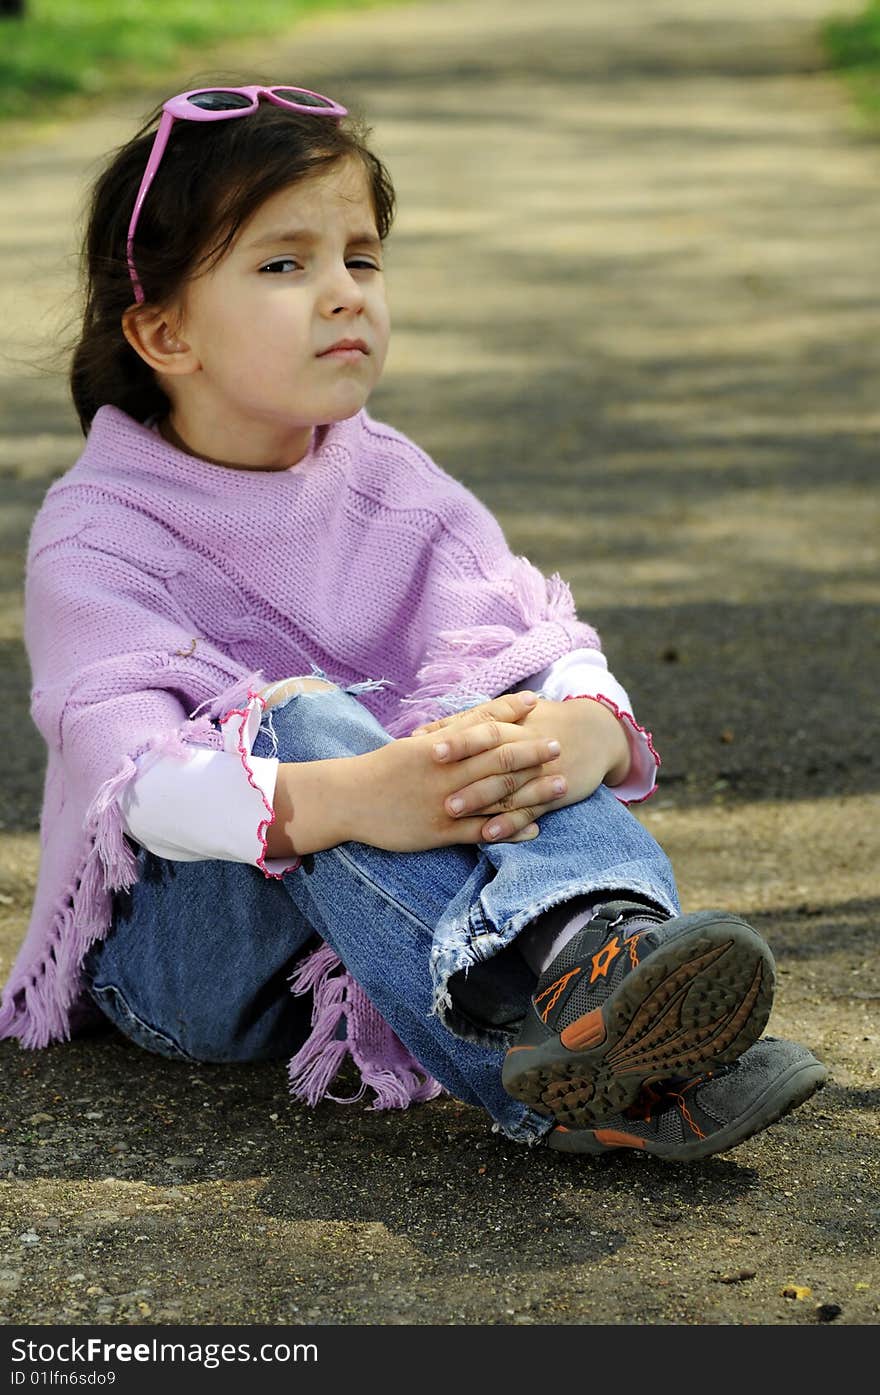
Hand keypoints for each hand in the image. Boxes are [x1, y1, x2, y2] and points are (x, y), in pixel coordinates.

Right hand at [349, 691, 562, 850]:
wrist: (348, 799)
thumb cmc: (382, 769)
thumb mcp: (414, 744)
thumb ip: (448, 733)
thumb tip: (479, 720)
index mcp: (439, 746)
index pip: (482, 724)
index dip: (511, 713)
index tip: (538, 705)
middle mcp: (446, 772)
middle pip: (498, 758)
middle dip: (532, 752)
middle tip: (560, 745)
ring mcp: (446, 803)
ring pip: (497, 795)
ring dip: (533, 791)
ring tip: (562, 786)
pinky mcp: (440, 832)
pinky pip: (482, 832)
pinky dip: (510, 829)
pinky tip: (535, 828)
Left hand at [414, 692, 629, 842]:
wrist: (596, 732)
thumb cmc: (540, 722)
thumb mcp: (510, 715)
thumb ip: (467, 723)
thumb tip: (421, 734)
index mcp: (512, 723)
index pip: (481, 726)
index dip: (455, 736)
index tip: (425, 745)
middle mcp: (524, 745)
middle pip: (491, 755)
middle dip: (461, 768)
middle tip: (429, 781)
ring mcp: (539, 771)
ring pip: (507, 785)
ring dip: (479, 798)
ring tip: (451, 810)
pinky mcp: (552, 794)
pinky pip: (529, 811)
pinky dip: (509, 824)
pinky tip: (487, 834)